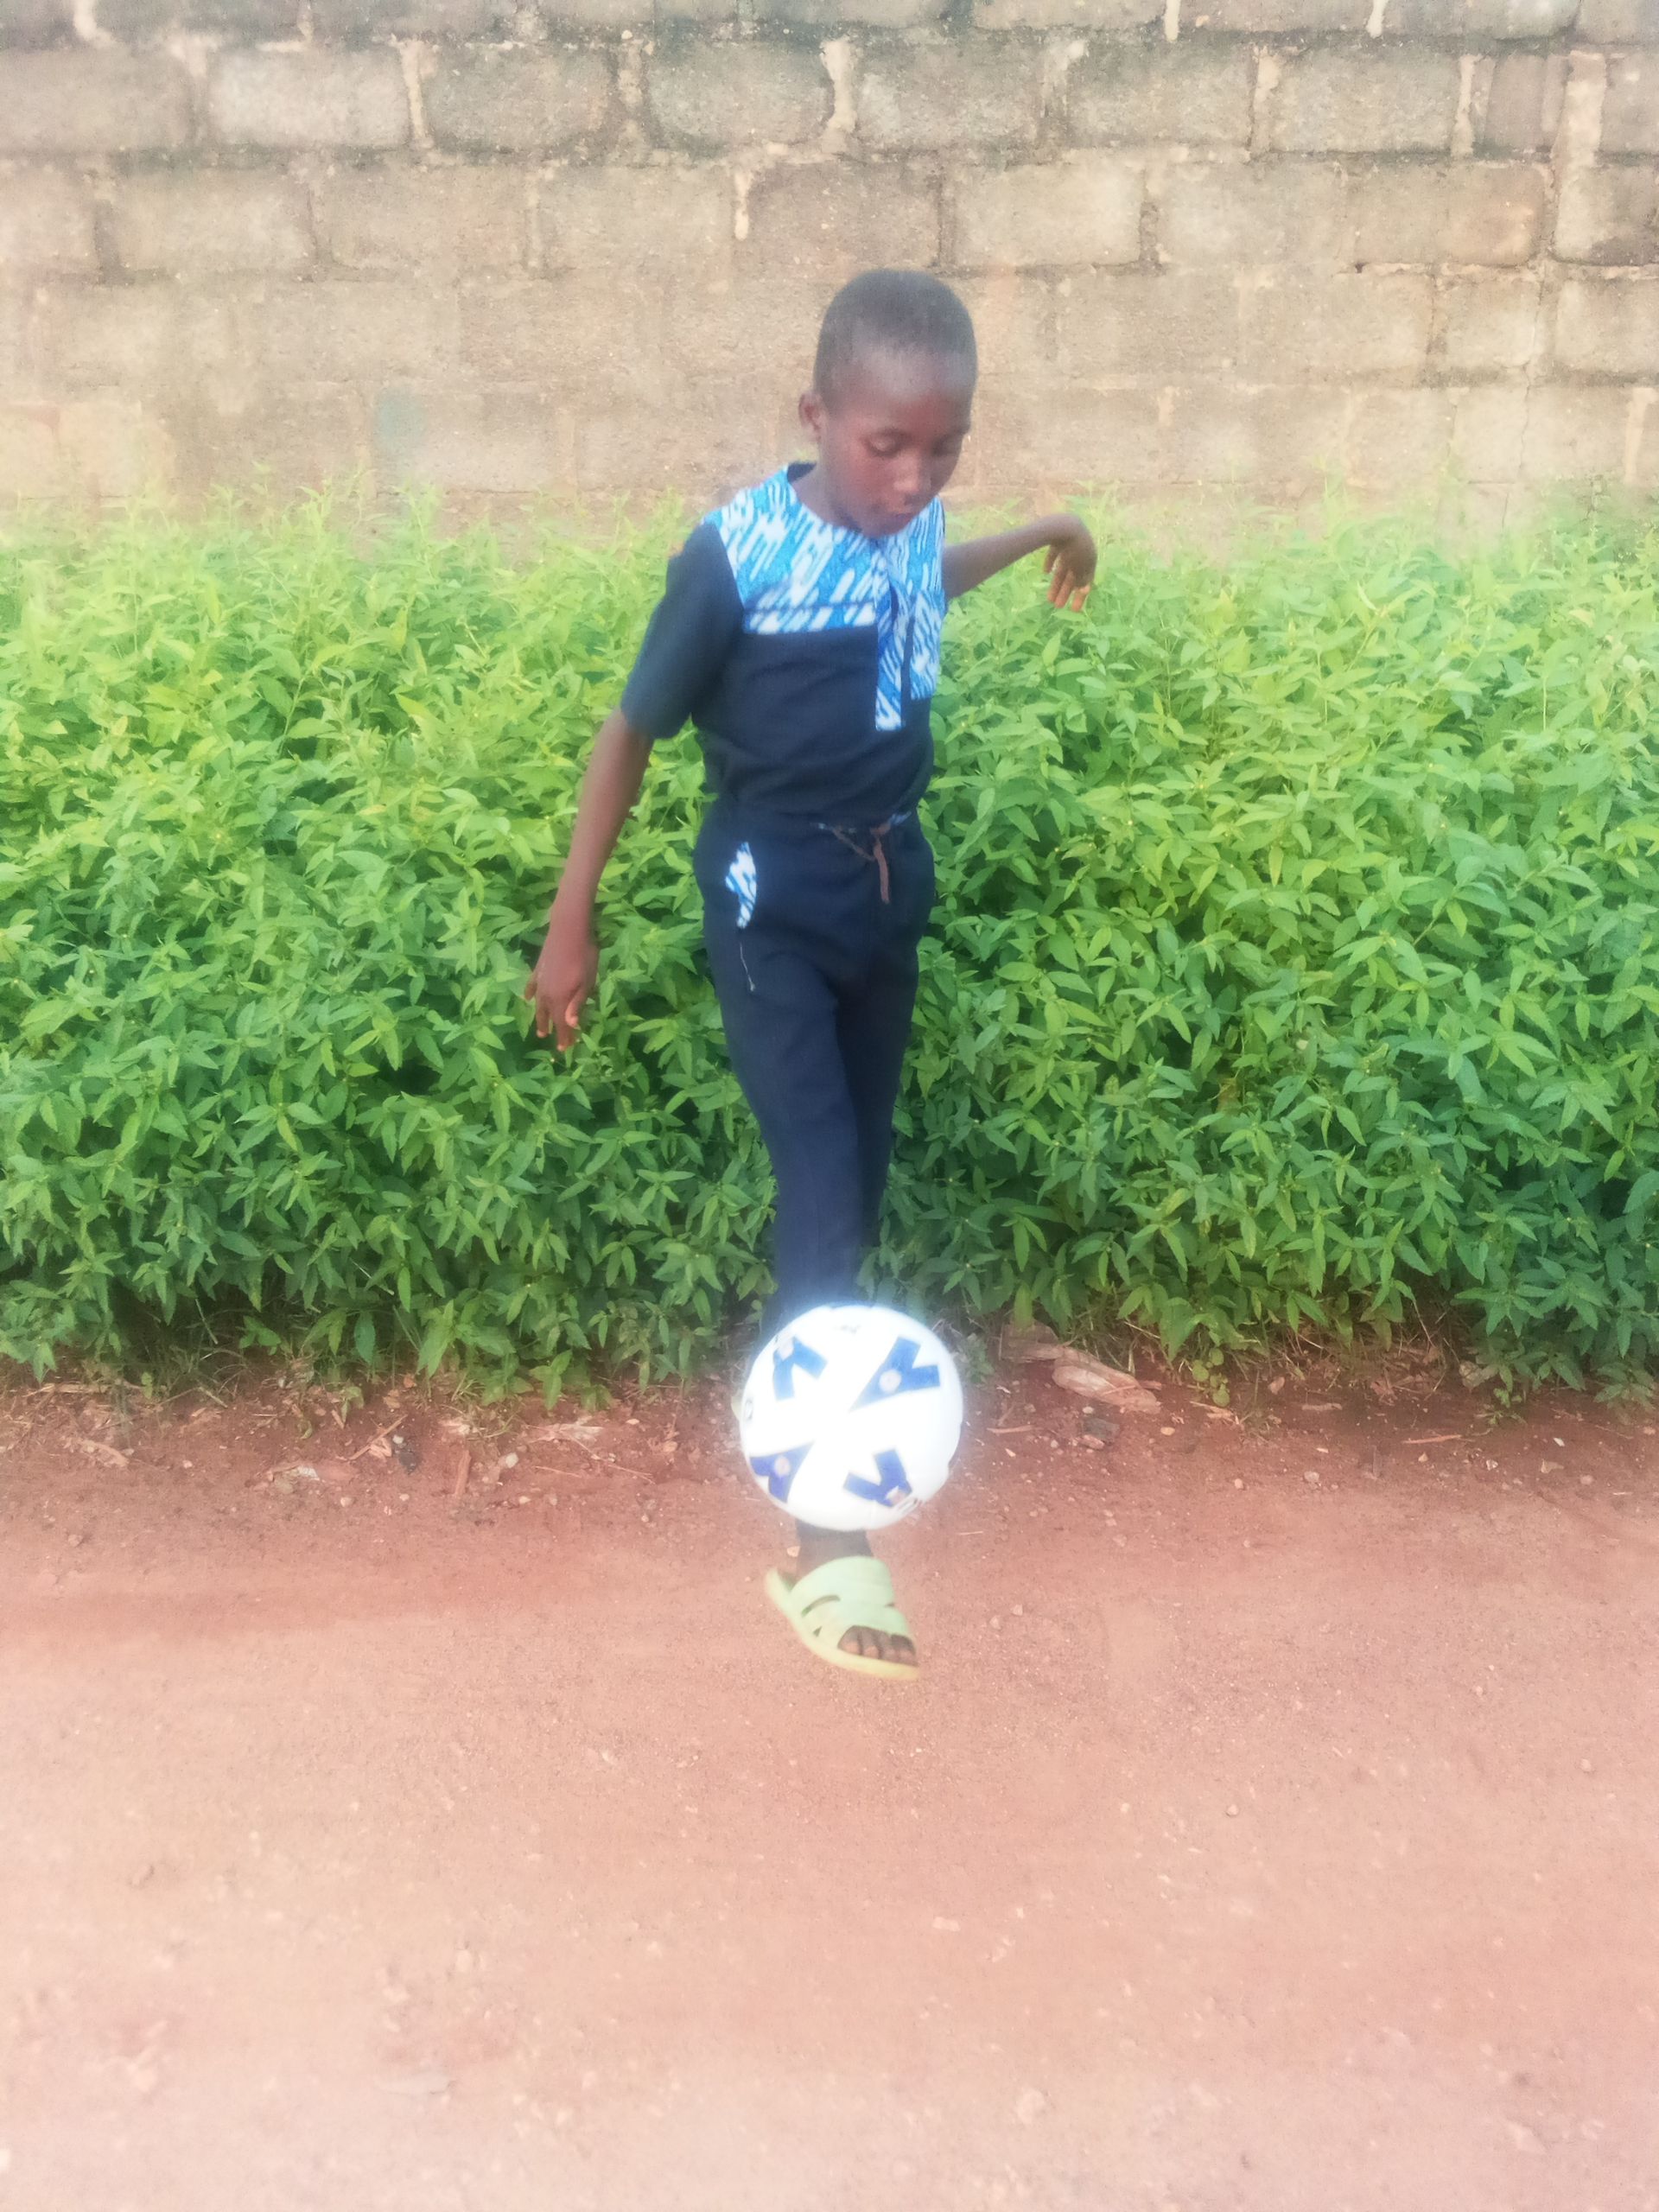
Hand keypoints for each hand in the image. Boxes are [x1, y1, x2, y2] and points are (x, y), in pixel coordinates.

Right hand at [524, 913, 598, 1051]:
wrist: (569, 929)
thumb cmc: (584, 956)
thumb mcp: (586, 982)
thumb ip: (577, 1004)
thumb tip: (569, 1025)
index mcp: (560, 998)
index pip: (562, 1023)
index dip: (564, 1036)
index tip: (565, 1049)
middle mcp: (546, 993)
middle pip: (549, 1016)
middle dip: (552, 1030)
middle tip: (554, 1043)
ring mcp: (540, 980)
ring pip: (538, 1004)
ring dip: (539, 1018)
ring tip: (539, 1030)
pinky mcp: (538, 969)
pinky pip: (531, 986)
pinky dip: (529, 993)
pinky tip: (527, 998)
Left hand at [1042, 517, 1095, 611]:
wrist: (1065, 526)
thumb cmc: (1077, 549)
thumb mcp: (1082, 567)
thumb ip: (1083, 579)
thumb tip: (1084, 589)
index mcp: (1091, 560)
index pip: (1086, 582)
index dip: (1080, 596)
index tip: (1074, 610)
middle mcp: (1081, 554)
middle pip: (1072, 577)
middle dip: (1065, 592)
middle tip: (1057, 606)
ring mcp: (1070, 546)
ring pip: (1062, 569)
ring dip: (1056, 584)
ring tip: (1049, 598)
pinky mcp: (1058, 540)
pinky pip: (1055, 554)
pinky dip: (1051, 563)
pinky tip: (1045, 572)